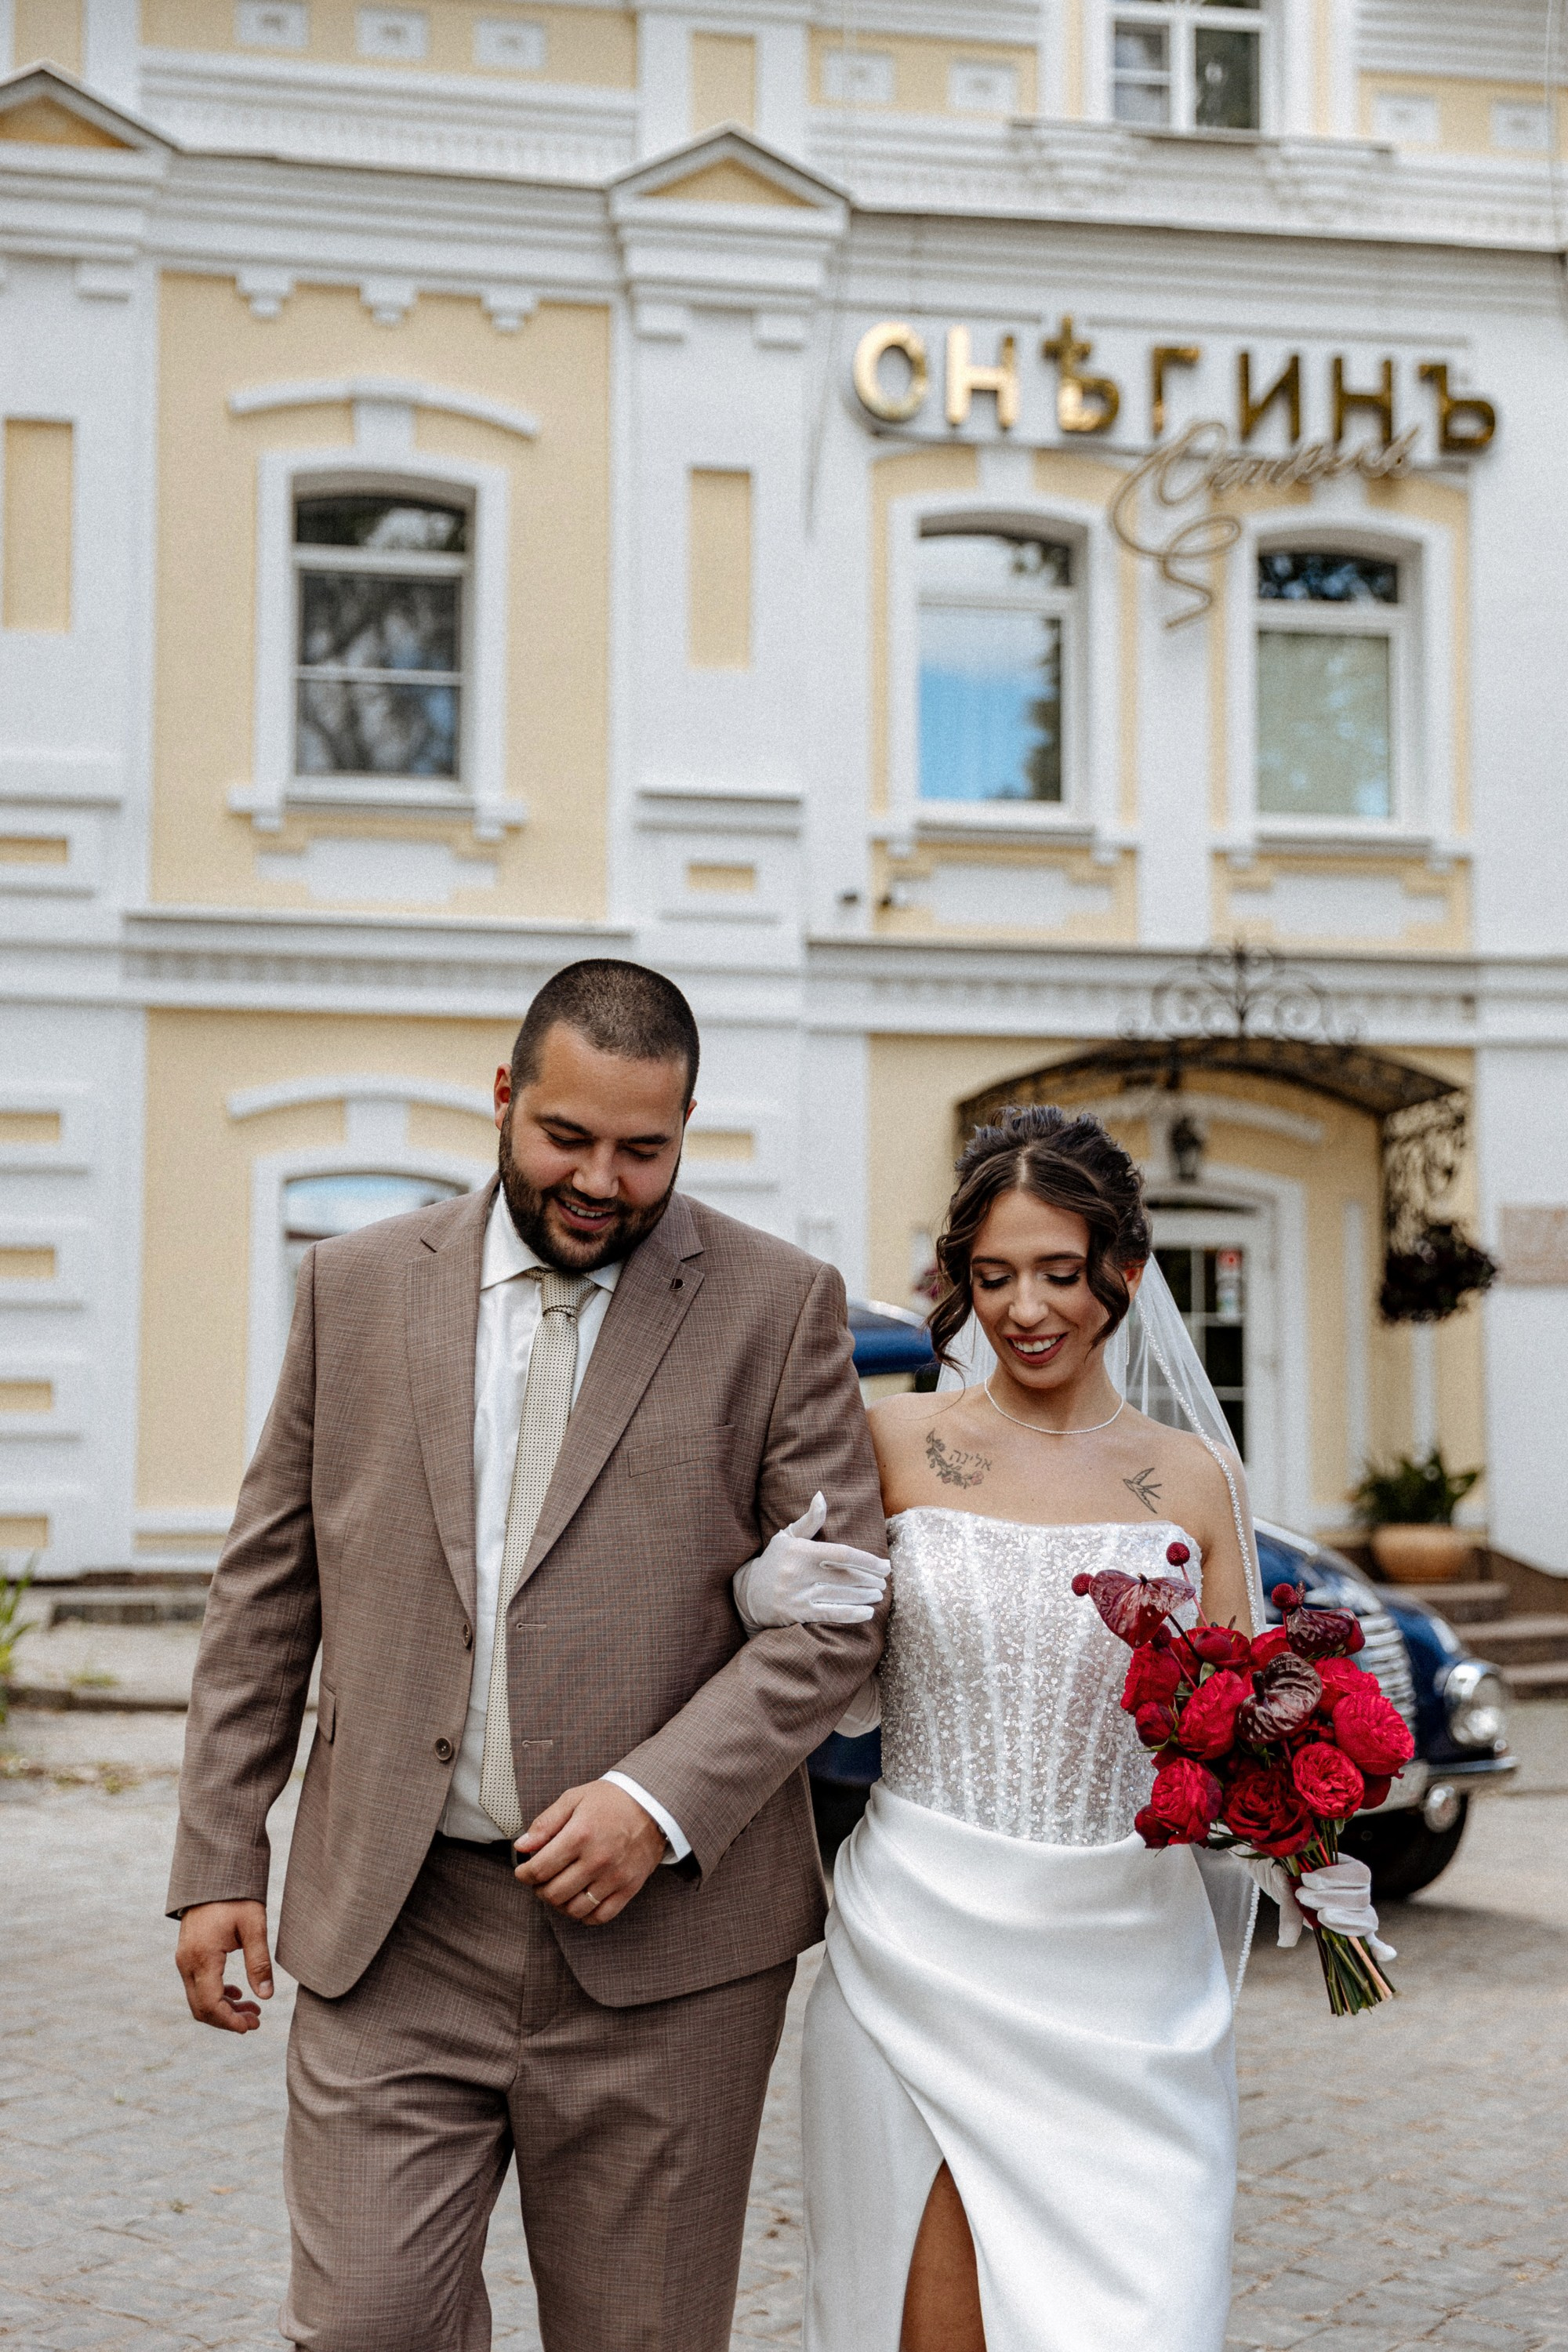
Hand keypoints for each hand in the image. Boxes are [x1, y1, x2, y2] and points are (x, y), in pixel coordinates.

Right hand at [175, 1899, 273, 2032]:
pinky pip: (197, 1986)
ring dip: (223, 2009)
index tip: (251, 2026)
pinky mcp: (187, 1955)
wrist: (213, 1873)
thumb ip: (259, 1962)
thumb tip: (266, 1997)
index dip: (230, 2021)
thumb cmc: (237, 1896)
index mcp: (202, 1957)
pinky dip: (216, 1995)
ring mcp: (184, 1959)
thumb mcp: (254, 1926)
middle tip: (256, 2021)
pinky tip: (237, 1992)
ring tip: (252, 2010)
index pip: (210, 2004)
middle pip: (201, 2008)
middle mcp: (187, 1962)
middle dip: (228, 2020)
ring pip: (198, 1999)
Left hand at [514, 1781, 665, 1925]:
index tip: (523, 1871)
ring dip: (560, 1904)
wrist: (653, 1803)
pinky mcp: (629, 1887)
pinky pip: (601, 1916)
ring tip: (559, 1890)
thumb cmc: (611, 1800)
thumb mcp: (574, 1799)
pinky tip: (579, 1901)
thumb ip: (545, 1823)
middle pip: (554, 1893)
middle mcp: (597, 1859)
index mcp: (579, 1835)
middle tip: (540, 1881)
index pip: (539, 1869)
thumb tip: (522, 1846)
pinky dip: (585, 1915)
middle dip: (539, 1890)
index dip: (524, 1874)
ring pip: (575, 1909)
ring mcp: (614, 1877)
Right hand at [732, 1492, 890, 1630]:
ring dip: (863, 1596)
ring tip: (878, 1595)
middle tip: (884, 1582)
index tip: (885, 1566)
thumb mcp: (788, 1537)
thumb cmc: (775, 1561)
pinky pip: (828, 1614)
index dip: (867, 1560)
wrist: (746, 1593)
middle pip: (844, 1576)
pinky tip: (868, 1613)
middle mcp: (798, 1572)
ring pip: (839, 1595)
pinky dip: (850, 1614)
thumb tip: (822, 1496)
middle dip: (868, 1580)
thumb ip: (810, 1520)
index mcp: (800, 1550)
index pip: (841, 1554)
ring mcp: (796, 1594)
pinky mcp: (795, 1614)